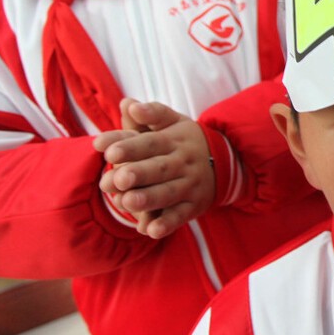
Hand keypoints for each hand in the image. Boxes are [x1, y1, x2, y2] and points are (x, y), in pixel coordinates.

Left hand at [95, 99, 214, 238]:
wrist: (227, 162)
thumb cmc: (185, 141)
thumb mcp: (172, 123)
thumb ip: (150, 114)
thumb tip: (127, 104)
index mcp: (174, 140)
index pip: (150, 142)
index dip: (129, 145)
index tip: (106, 150)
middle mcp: (183, 163)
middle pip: (159, 168)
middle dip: (138, 173)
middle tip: (118, 178)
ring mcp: (189, 185)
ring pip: (168, 193)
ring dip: (149, 199)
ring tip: (127, 202)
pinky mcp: (193, 206)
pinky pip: (180, 216)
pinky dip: (167, 224)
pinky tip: (151, 230)